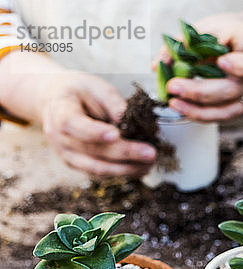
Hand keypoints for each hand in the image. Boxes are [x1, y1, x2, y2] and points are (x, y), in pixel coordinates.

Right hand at [39, 72, 155, 176]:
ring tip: (149, 164)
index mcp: (60, 113)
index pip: (75, 125)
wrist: (55, 103)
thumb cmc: (78, 92)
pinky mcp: (78, 165)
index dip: (95, 132)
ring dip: (126, 169)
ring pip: (97, 168)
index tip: (116, 135)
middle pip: (93, 150)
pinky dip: (121, 172)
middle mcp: (60, 139)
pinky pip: (100, 172)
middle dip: (124, 153)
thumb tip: (132, 122)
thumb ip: (112, 102)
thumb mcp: (94, 86)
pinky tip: (139, 169)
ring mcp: (67, 156)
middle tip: (150, 153)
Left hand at [155, 13, 242, 121]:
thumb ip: (186, 42)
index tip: (222, 61)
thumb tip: (159, 63)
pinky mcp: (237, 108)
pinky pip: (219, 117)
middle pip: (232, 90)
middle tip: (173, 86)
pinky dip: (198, 114)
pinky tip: (181, 107)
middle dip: (200, 91)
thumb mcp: (212, 27)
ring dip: (197, 110)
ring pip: (226, 111)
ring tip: (173, 102)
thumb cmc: (230, 33)